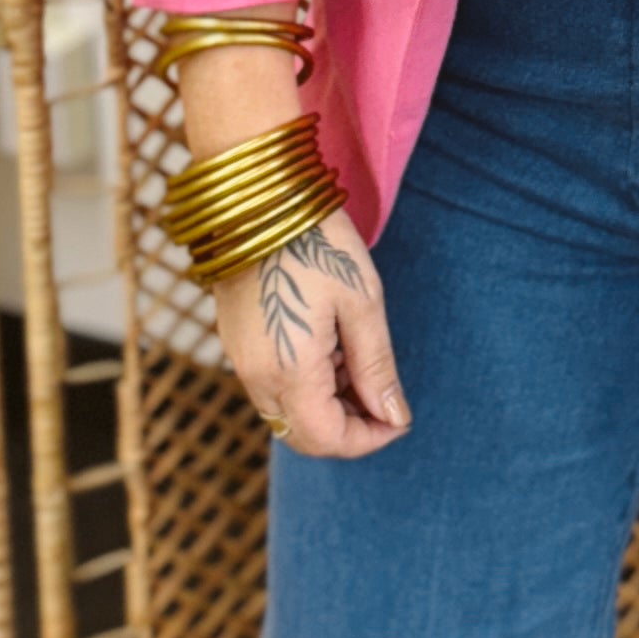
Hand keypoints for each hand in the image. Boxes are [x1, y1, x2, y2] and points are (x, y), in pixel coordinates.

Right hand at [179, 37, 408, 458]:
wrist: (258, 197)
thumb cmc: (317, 244)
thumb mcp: (363, 304)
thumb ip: (376, 368)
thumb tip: (394, 416)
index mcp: (289, 372)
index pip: (330, 440)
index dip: (370, 439)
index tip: (401, 417)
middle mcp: (256, 377)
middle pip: (305, 436)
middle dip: (349, 429)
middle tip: (384, 398)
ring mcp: (241, 360)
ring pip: (287, 413)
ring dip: (328, 406)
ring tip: (361, 363)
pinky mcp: (237, 342)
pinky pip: (273, 386)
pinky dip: (307, 385)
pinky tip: (332, 346)